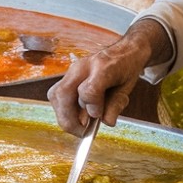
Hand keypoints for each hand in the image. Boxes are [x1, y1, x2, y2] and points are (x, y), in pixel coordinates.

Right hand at [46, 20, 166, 134]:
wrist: (123, 50)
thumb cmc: (126, 68)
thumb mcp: (127, 88)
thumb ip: (116, 105)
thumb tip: (106, 122)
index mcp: (103, 67)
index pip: (88, 91)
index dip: (92, 109)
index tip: (97, 117)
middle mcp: (83, 67)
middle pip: (62, 94)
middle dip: (67, 119)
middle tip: (80, 132)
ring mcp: (72, 70)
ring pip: (55, 95)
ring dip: (63, 115)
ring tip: (78, 125)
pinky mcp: (68, 76)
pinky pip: (57, 94)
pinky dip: (64, 109)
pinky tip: (77, 115)